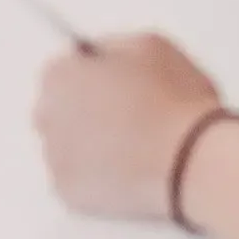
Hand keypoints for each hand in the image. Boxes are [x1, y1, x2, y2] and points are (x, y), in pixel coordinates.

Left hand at [34, 34, 227, 220]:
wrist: (190, 160)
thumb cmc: (173, 102)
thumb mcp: (148, 45)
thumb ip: (113, 46)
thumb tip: (102, 56)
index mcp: (60, 76)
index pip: (64, 70)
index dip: (93, 76)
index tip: (114, 84)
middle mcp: (47, 116)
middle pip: (60, 109)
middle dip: (86, 109)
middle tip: (126, 114)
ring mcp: (56, 158)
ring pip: (69, 145)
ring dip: (90, 143)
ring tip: (132, 145)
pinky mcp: (70, 194)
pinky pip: (79, 179)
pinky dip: (98, 175)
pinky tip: (129, 168)